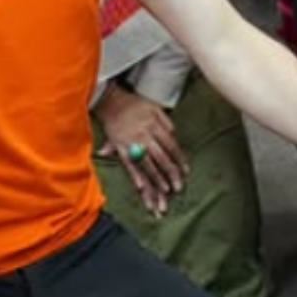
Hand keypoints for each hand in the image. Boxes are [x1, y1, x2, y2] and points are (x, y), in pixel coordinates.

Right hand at [94, 83, 188, 215]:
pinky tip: (141, 187)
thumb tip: (174, 135)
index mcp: (153, 125)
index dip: (179, 159)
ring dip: (155, 180)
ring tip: (163, 195)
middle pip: (160, 158)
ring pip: (146, 165)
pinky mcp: (119, 149)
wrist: (110, 101)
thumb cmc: (134, 105)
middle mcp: (143, 136)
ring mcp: (131, 144)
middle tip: (178, 189)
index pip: (170, 145)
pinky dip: (135, 176)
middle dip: (170, 174)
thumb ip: (166, 122)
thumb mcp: (154, 107)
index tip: (185, 172)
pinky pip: (128, 165)